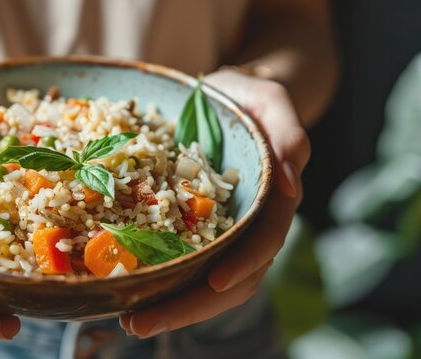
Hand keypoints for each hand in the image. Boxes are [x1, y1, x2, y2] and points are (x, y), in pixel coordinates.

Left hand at [120, 69, 309, 337]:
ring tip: (129, 322)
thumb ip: (287, 131)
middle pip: (230, 281)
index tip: (214, 283)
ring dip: (171, 307)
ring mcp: (219, 232)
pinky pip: (181, 264)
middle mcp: (246, 226)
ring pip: (204, 283)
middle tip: (141, 323)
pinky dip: (160, 284)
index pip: (262, 243)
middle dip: (190, 306)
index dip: (242, 265)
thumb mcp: (269, 99)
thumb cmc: (246, 98)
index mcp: (270, 201)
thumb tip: (292, 181)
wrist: (222, 98)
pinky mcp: (190, 229)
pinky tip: (128, 294)